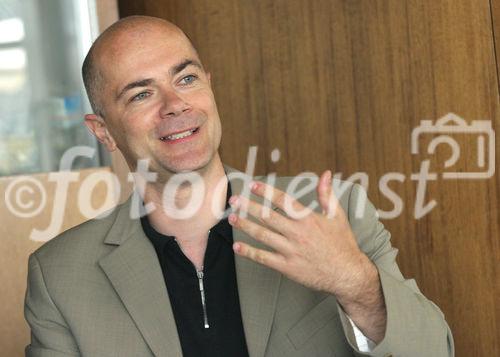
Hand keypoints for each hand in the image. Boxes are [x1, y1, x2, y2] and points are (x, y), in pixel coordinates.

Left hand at [228, 170, 372, 297]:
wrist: (348, 274)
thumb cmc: (343, 243)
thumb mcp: (337, 216)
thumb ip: (327, 194)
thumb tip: (325, 173)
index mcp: (308, 219)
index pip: (283, 200)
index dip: (266, 191)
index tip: (253, 185)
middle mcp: (297, 233)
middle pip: (267, 216)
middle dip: (248, 206)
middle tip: (234, 199)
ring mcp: (291, 251)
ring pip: (262, 235)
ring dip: (245, 226)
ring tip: (231, 218)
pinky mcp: (287, 267)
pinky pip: (264, 258)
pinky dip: (249, 252)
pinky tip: (237, 247)